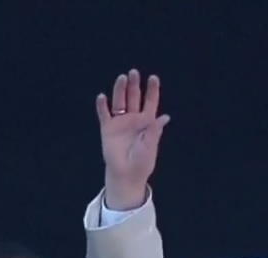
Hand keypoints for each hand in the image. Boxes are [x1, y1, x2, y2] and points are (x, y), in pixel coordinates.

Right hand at [96, 69, 170, 210]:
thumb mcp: (151, 145)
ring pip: (119, 102)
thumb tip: (164, 117)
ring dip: (120, 90)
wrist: (127, 174)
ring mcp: (120, 122)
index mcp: (147, 122)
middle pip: (133, 97)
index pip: (150, 102)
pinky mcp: (107, 129)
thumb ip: (154, 130)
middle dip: (134, 85)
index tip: (154, 78)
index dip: (152, 90)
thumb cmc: (142, 162)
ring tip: (122, 78)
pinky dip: (102, 106)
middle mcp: (133, 119)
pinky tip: (102, 97)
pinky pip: (104, 114)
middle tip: (134, 73)